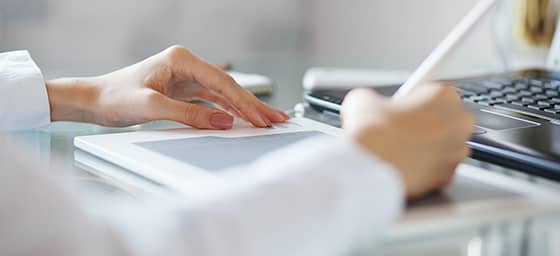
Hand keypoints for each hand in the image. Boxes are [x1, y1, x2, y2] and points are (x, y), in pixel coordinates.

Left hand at [45, 45, 288, 128]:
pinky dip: (229, 111)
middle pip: (228, 87)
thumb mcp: (152, 108)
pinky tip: (244, 119)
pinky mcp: (184, 90)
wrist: (94, 101)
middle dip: (254, 105)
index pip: (222, 82)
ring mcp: (187, 77)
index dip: (245, 102)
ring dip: (245, 108)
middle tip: (277, 119)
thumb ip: (190, 114)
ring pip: (224, 94)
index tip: (261, 118)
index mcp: (180, 59)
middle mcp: (187, 65)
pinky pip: (214, 101)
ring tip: (268, 120)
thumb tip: (226, 122)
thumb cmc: (115, 97)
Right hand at [342, 84, 474, 198]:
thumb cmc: (372, 136)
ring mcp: (456, 152)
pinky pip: (439, 167)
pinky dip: (425, 166)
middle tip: (400, 126)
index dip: (415, 98)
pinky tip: (404, 163)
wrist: (368, 171)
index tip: (406, 104)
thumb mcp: (362, 99)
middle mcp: (458, 123)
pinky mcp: (448, 176)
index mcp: (444, 96)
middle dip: (426, 121)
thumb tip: (370, 105)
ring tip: (399, 147)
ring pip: (445, 144)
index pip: (435, 90)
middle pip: (446, 117)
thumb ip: (375, 98)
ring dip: (427, 144)